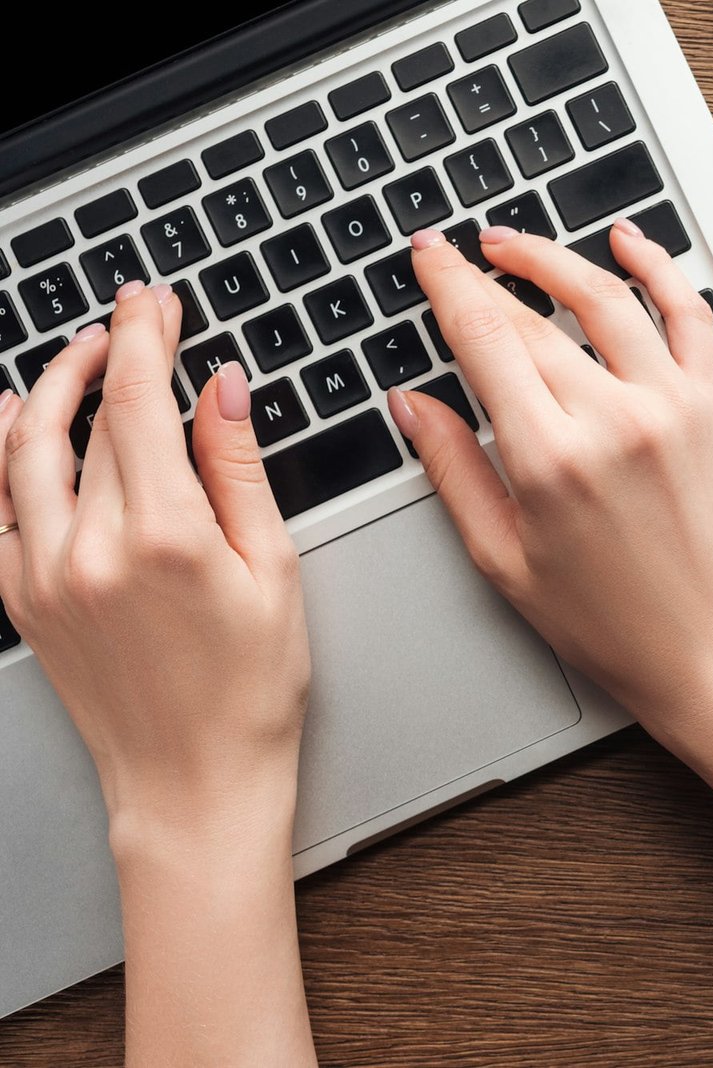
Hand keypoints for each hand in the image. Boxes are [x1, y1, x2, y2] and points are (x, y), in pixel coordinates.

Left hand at [0, 282, 308, 841]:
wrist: (192, 784)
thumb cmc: (249, 691)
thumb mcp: (273, 572)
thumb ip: (239, 471)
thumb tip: (225, 392)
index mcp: (165, 537)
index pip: (142, 403)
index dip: (146, 337)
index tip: (155, 302)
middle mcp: (90, 549)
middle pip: (92, 420)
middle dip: (115, 353)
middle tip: (138, 315)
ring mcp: (44, 575)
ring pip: (28, 449)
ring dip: (51, 388)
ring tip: (80, 355)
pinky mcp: (21, 599)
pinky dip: (3, 453)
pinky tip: (15, 422)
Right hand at [393, 222, 712, 757]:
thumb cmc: (615, 624)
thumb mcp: (506, 561)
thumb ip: (453, 470)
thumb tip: (411, 405)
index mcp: (552, 460)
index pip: (486, 338)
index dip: (447, 285)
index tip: (428, 256)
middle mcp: (616, 419)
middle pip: (535, 317)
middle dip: (486, 275)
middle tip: (456, 255)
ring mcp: (673, 405)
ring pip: (607, 296)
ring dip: (554, 256)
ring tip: (515, 244)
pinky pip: (688, 312)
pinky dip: (657, 266)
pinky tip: (625, 241)